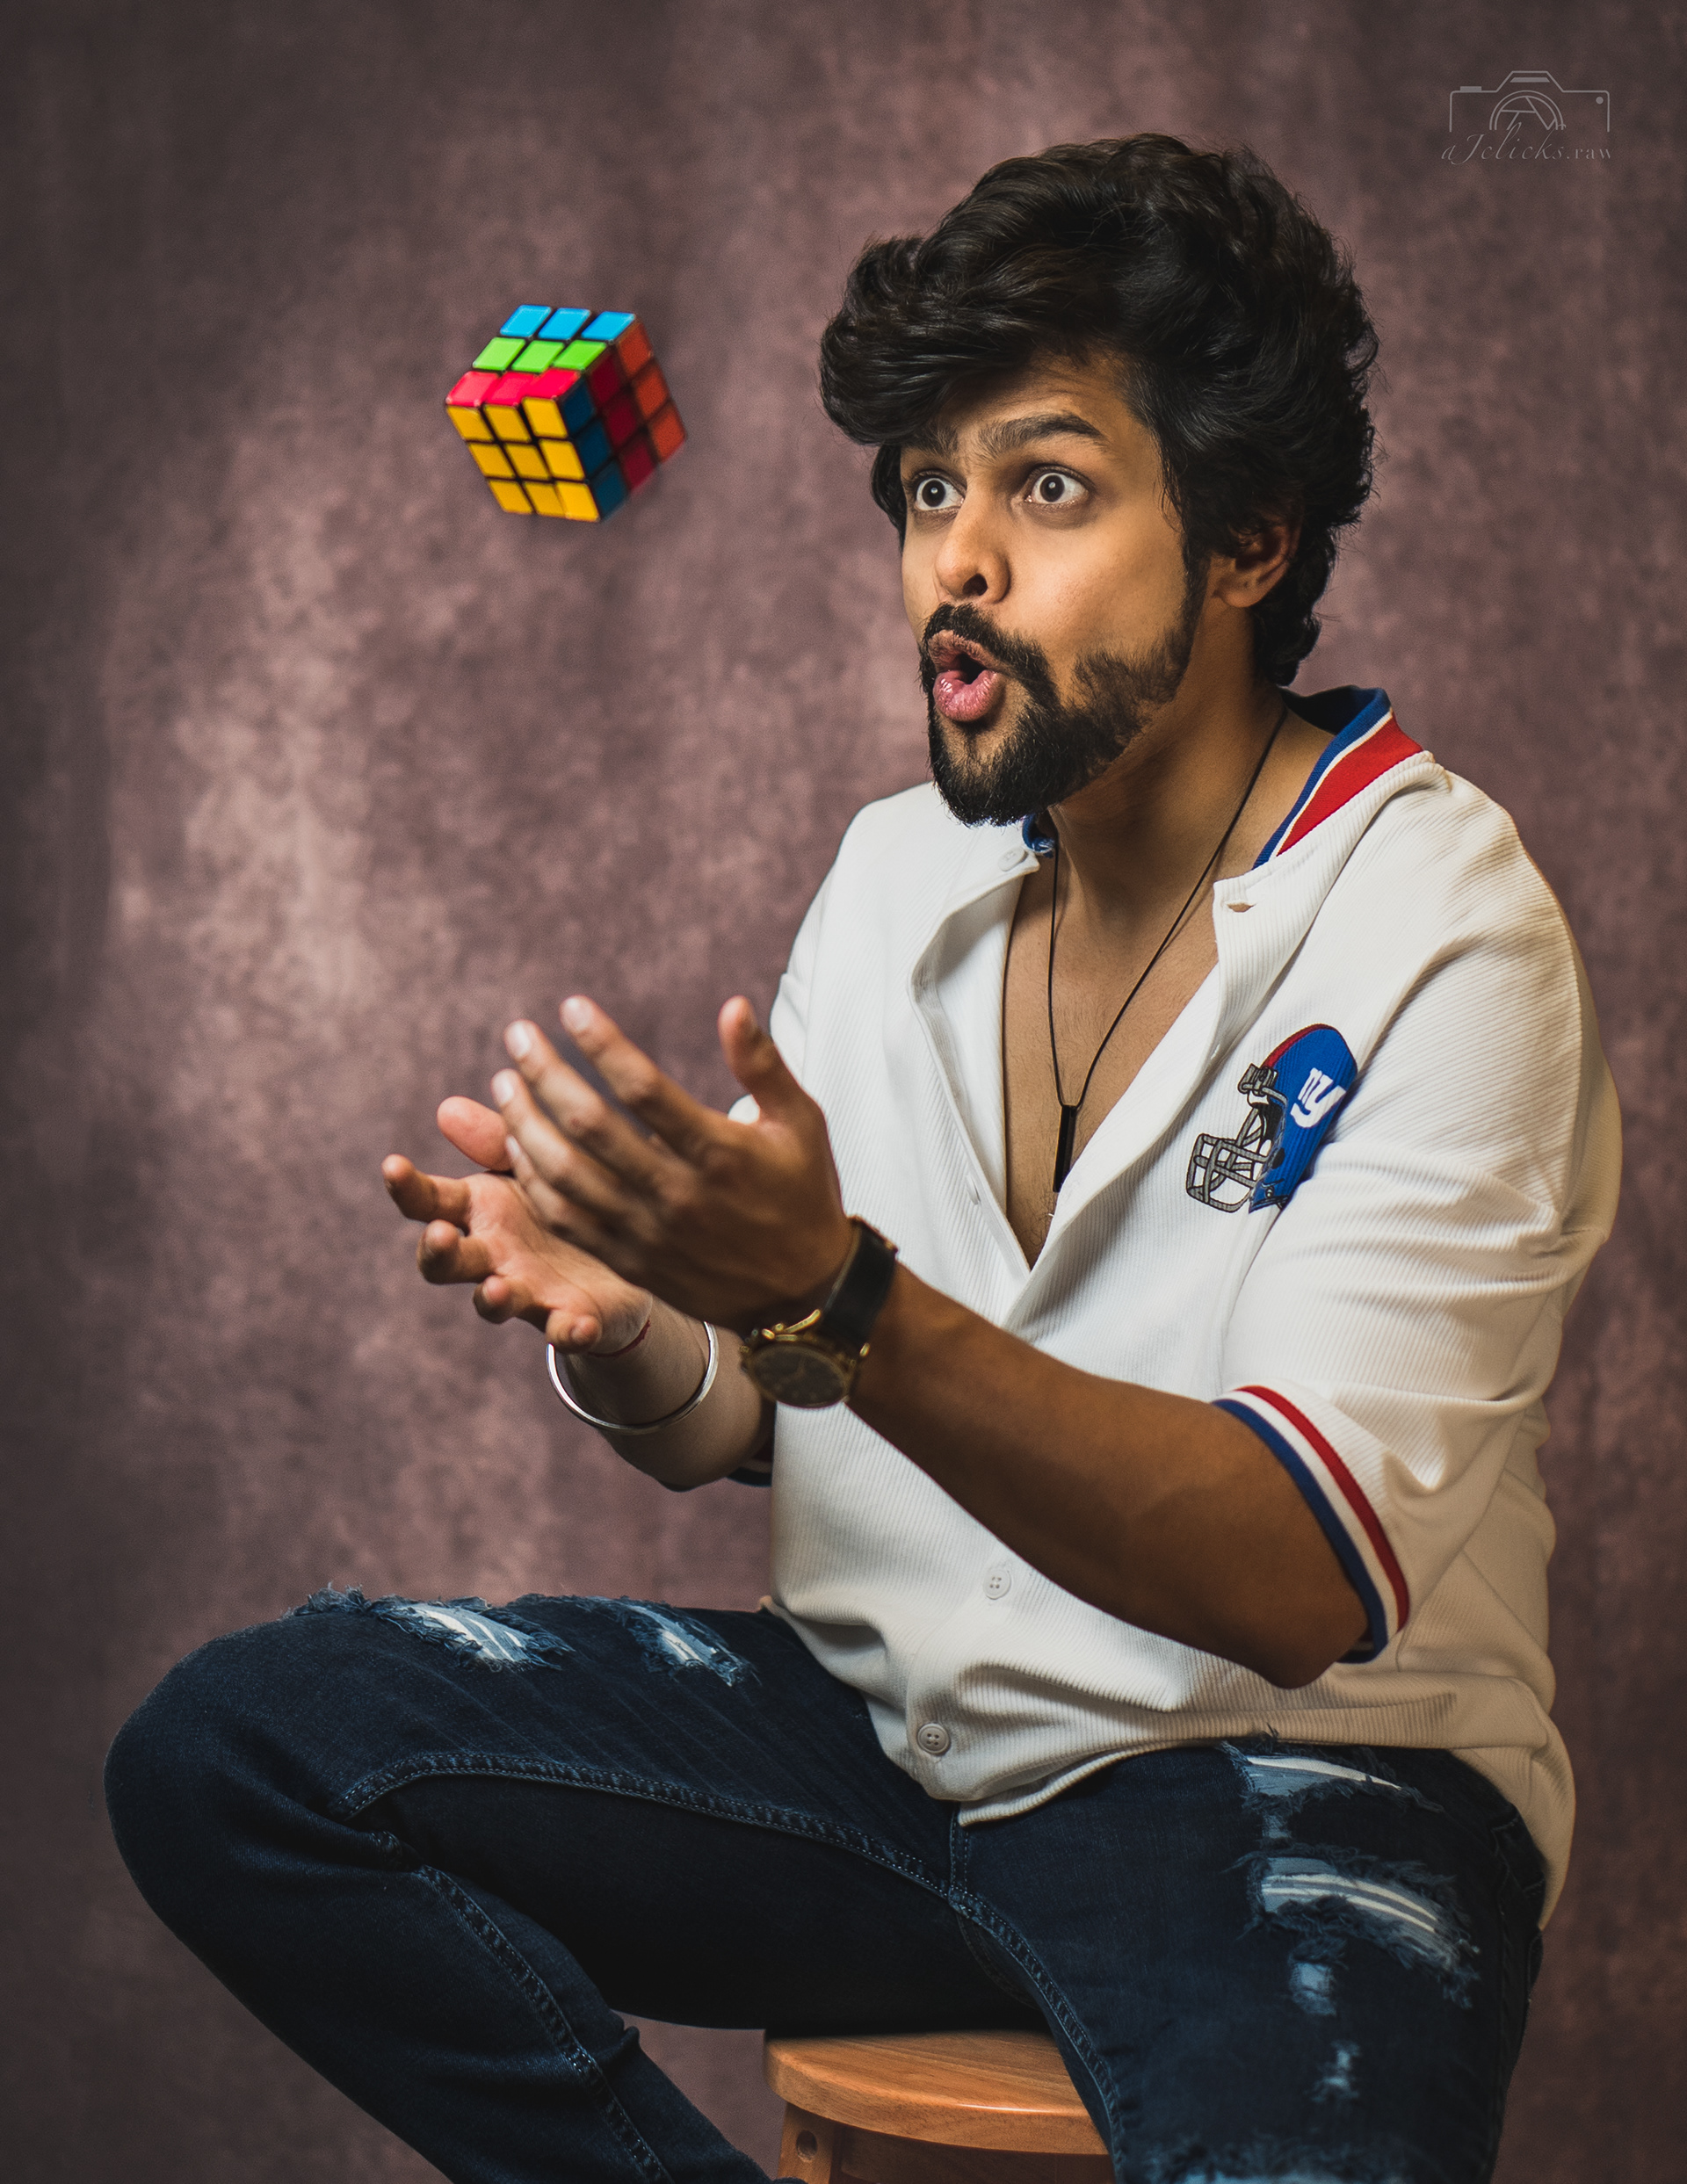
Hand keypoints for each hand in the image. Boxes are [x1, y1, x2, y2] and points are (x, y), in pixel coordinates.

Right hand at [382, 1095, 651, 1353]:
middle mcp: (491, 1255)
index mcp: (477, 1209)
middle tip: (441, 1235)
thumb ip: (495, 1138)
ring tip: (498, 1289)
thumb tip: (447, 1108)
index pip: (428, 1200)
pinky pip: (562, 1332)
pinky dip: (568, 1332)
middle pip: (444, 1261)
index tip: (393, 1164)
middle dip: (437, 1251)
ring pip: (492, 1302)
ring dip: (490, 1299)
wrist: (629, 1249)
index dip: (407, 1186)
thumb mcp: (533, 1159)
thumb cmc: (562, 1194)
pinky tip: (580, 1325)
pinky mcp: (568, 1318)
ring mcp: (526, 1291)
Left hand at [491, 994, 853, 1333]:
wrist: (805, 1293)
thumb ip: (762, 1063)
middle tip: (519, 1036)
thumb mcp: (800, 1122)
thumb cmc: (803, 1193)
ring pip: (566, 1175)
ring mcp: (649, 1233)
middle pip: (590, 1127)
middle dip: (545, 1074)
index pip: (644, 1088)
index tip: (571, 1008)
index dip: (602, 1044)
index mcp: (720, 1153)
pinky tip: (518, 1143)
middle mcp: (678, 1195)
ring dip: (525, 1124)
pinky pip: (566, 1219)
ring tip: (505, 1083)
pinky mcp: (631, 1262)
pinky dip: (534, 1180)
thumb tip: (732, 1005)